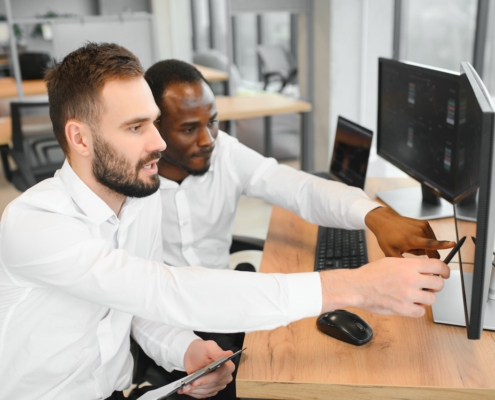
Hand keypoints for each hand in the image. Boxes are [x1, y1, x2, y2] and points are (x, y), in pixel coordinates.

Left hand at [179, 339, 233, 398]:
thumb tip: (229, 353)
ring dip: (194, 390)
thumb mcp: (209, 347)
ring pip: (206, 391)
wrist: (193, 355)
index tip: (195, 381)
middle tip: (186, 386)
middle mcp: (226, 377)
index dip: (206, 380)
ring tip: (184, 388)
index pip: (218, 376)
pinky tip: (187, 390)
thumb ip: (217, 352)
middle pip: (212, 385)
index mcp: (228, 366)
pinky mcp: (212, 389)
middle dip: (198, 386)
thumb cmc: (201, 349)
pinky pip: (204, 394)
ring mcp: (219, 384)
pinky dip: (195, 393)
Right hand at [319, 256, 449, 316]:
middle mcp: (411, 280)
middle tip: (427, 286)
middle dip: (434, 285)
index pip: (438, 266)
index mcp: (408, 266)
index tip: (444, 274)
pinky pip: (421, 311)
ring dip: (425, 297)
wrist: (358, 287)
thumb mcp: (392, 261)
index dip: (444, 270)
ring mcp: (408, 295)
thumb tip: (425, 269)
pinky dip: (416, 308)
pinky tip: (408, 303)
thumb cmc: (372, 274)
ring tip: (413, 295)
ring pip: (431, 299)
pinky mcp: (404, 309)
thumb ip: (410, 265)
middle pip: (438, 284)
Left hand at [365, 207, 454, 257]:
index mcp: (412, 239)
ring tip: (409, 245)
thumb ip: (404, 263)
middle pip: (432, 248)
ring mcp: (423, 226)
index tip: (453, 244)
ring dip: (425, 247)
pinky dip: (424, 240)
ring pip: (431, 242)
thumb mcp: (391, 252)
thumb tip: (414, 272)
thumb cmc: (386, 236)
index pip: (431, 244)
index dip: (443, 245)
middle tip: (411, 252)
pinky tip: (412, 239)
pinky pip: (429, 236)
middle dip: (427, 254)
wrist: (384, 221)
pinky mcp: (424, 223)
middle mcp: (420, 231)